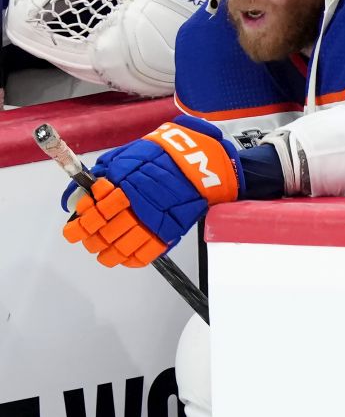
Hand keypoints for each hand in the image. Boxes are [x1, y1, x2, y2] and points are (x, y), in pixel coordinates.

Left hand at [62, 116, 242, 266]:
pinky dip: (133, 259)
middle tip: (89, 241)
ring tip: (104, 254)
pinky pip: (148, 253)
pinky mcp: (170, 231)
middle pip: (106, 234)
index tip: (74, 230)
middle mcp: (137, 207)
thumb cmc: (161, 156)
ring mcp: (154, 221)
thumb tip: (80, 194)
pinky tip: (126, 258)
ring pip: (124, 248)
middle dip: (93, 240)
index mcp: (125, 188)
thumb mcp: (126, 156)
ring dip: (109, 254)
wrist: (198, 162)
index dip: (81, 226)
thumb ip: (103, 175)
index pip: (96, 214)